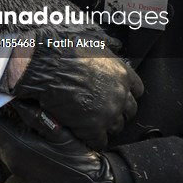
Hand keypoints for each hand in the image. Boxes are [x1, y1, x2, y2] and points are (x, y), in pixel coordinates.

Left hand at [0, 101, 114, 182]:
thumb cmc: (78, 159)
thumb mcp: (60, 133)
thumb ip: (37, 116)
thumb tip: (18, 100)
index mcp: (19, 147)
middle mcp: (11, 158)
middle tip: (3, 96)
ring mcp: (14, 166)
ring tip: (10, 106)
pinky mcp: (19, 169)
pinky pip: (2, 147)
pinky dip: (4, 133)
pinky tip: (18, 123)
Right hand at [10, 33, 142, 148]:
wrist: (45, 66)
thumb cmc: (64, 51)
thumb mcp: (93, 41)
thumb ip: (108, 47)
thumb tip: (115, 45)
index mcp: (122, 73)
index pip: (137, 90)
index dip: (127, 93)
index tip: (120, 96)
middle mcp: (120, 94)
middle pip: (129, 110)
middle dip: (119, 111)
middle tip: (106, 110)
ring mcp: (108, 112)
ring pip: (116, 126)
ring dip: (107, 125)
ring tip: (94, 123)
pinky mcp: (93, 127)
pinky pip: (100, 141)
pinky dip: (94, 140)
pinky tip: (87, 135)